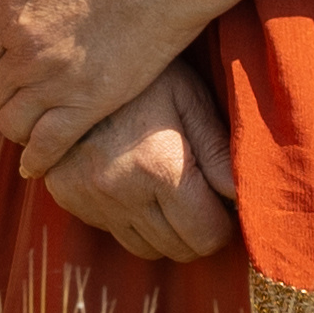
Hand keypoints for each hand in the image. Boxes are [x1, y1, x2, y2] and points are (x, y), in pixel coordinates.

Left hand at [0, 0, 236, 183]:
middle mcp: (25, 52)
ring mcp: (56, 80)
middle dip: (0, 98)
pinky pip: (48, 145)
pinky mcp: (90, 103)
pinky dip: (38, 159)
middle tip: (19, 97)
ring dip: (18, 127)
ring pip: (13, 124)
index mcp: (10, 13)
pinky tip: (38, 164)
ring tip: (32, 124)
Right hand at [35, 63, 237, 265]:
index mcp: (159, 168)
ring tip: (172, 196)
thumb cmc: (144, 76)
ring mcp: (91, 199)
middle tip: (204, 201)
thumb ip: (218, 152)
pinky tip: (137, 187)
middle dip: (198, 232)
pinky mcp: (69, 198)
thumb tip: (244, 197)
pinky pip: (113, 231)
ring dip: (167, 232)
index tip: (225, 205)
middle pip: (178, 249)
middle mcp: (122, 193)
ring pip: (146, 249)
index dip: (224, 225)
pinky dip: (133, 221)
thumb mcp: (188, 99)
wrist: (70, 63)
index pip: (206, 235)